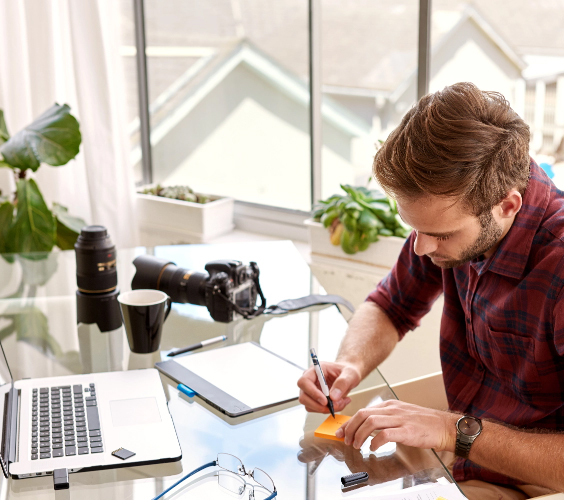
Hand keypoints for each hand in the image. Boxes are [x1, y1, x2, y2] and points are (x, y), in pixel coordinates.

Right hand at [297, 361, 360, 412]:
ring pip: (309, 406)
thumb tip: (333, 397)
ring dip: (325, 409)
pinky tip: (339, 404)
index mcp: (315, 370)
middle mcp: (310, 380)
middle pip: (303, 396)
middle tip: (334, 406)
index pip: (304, 381)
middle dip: (318, 405)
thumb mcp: (350, 374)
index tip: (325, 401)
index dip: (312, 392)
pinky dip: (328, 410)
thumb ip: (342, 383)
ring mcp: (311, 391)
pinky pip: (317, 409)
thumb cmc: (348, 371)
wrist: (349, 376)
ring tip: (341, 403)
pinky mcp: (315, 399)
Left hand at [335, 400, 458, 451]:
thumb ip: (385, 418)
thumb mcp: (401, 414)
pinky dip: (375, 442)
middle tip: (345, 440)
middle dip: (350, 428)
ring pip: (371, 422)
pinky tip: (373, 448)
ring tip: (356, 445)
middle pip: (363, 414)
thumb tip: (367, 426)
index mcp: (389, 405)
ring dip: (359, 435)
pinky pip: (385, 434)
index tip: (342, 431)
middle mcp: (392, 410)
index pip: (363, 411)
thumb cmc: (424, 423)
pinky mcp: (407, 431)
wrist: (444, 427)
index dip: (349, 422)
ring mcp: (399, 419)